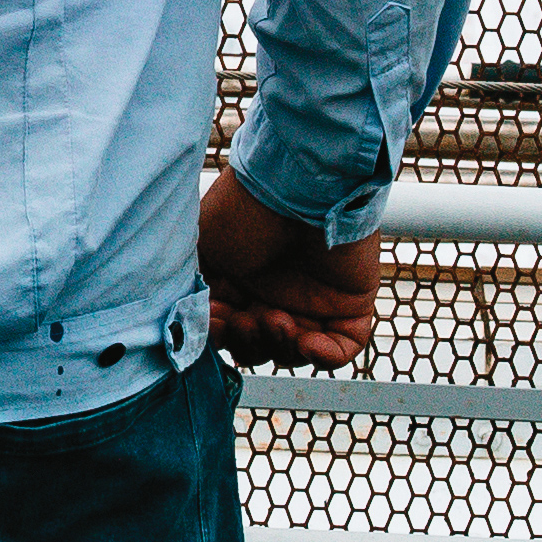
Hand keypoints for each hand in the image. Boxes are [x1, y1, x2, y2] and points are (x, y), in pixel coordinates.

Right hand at [198, 166, 382, 370]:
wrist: (294, 186)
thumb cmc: (244, 208)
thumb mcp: (202, 248)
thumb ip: (196, 288)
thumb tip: (192, 322)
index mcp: (240, 282)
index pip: (230, 328)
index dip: (222, 334)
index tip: (217, 321)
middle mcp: (275, 293)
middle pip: (262, 344)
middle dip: (250, 342)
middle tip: (246, 320)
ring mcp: (314, 301)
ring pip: (297, 350)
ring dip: (282, 347)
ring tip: (275, 319)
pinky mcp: (349, 304)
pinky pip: (343, 346)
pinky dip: (325, 356)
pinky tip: (307, 342)